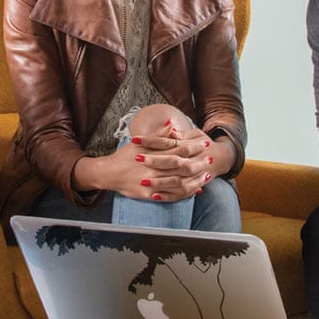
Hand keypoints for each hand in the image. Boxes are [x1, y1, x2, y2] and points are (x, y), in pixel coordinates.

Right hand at [79, 131, 209, 202]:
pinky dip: (184, 194)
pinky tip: (195, 191)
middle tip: (210, 160)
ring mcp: (152, 183)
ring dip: (195, 180)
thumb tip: (173, 123)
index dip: (193, 147)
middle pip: (182, 166)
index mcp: (153, 154)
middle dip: (198, 163)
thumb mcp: (140, 142)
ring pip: (180, 183)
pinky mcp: (149, 195)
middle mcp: (154, 168)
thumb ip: (159, 134)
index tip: (204, 144)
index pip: (178, 149)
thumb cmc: (125, 156)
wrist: (108, 173)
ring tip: (206, 176)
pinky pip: (170, 196)